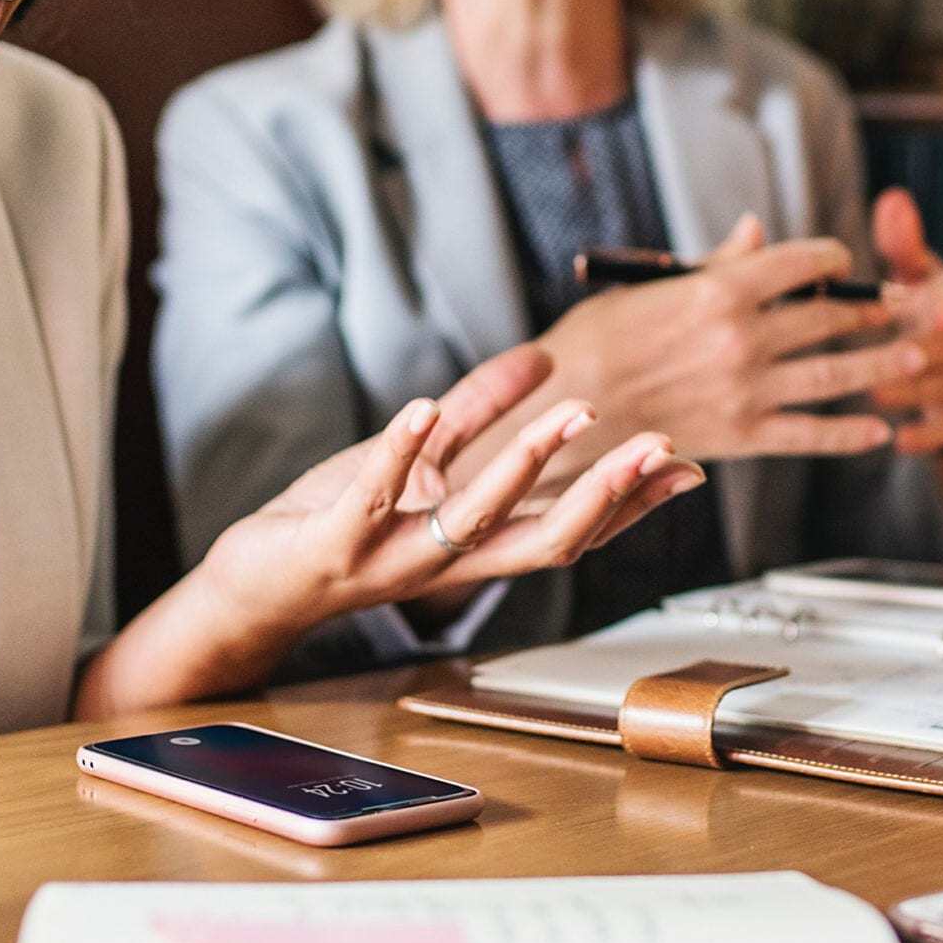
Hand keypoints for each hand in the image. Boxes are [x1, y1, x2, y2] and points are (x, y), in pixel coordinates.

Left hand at [199, 344, 705, 637]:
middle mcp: (449, 562)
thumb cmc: (341, 522)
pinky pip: (374, 498)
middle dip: (606, 493)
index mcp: (476, 543)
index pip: (570, 530)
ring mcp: (395, 558)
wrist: (259, 582)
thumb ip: (476, 412)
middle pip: (546, 540)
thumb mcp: (419, 459)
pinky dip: (398, 453)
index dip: (629, 504)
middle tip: (656, 448)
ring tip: (568, 412)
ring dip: (524, 464)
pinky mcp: (338, 544)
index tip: (683, 467)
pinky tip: (422, 407)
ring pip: (474, 520)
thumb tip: (542, 360)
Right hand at [509, 216, 921, 482]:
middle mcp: (744, 337)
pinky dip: (849, 434)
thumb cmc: (589, 342)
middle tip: (900, 305)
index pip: (802, 262)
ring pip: (836, 373)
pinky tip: (878, 432)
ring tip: (914, 356)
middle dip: (870, 307)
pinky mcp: (742, 436)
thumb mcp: (644, 288)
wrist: (560, 411)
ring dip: (882, 362)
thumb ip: (711, 263)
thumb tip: (755, 231)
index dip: (832, 257)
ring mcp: (748, 389)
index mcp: (719, 289)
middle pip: (829, 315)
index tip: (842, 262)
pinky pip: (810, 434)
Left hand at [867, 188, 942, 458]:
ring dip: (904, 391)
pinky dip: (924, 436)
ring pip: (932, 389)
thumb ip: (904, 244)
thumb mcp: (928, 278)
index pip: (939, 304)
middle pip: (935, 348)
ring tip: (871, 391)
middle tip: (871, 349)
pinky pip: (942, 431)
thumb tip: (891, 197)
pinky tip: (899, 441)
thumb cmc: (935, 315)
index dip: (920, 304)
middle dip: (908, 349)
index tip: (903, 302)